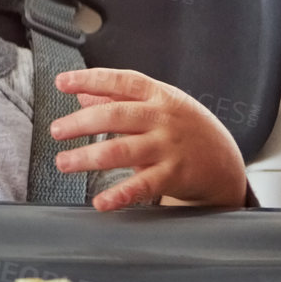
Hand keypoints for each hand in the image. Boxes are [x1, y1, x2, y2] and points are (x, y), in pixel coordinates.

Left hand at [49, 68, 246, 210]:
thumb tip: (81, 93)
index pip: (122, 81)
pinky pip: (143, 186)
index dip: (90, 79)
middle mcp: (163, 118)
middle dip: (81, 123)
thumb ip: (119, 99)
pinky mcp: (174, 175)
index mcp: (158, 96)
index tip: (61, 82)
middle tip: (55, 130)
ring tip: (63, 163)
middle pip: (116, 116)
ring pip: (122, 150)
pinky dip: (120, 195)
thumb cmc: (184, 128)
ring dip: (87, 157)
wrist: (224, 161)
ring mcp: (168, 147)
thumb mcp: (158, 105)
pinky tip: (100, 202)